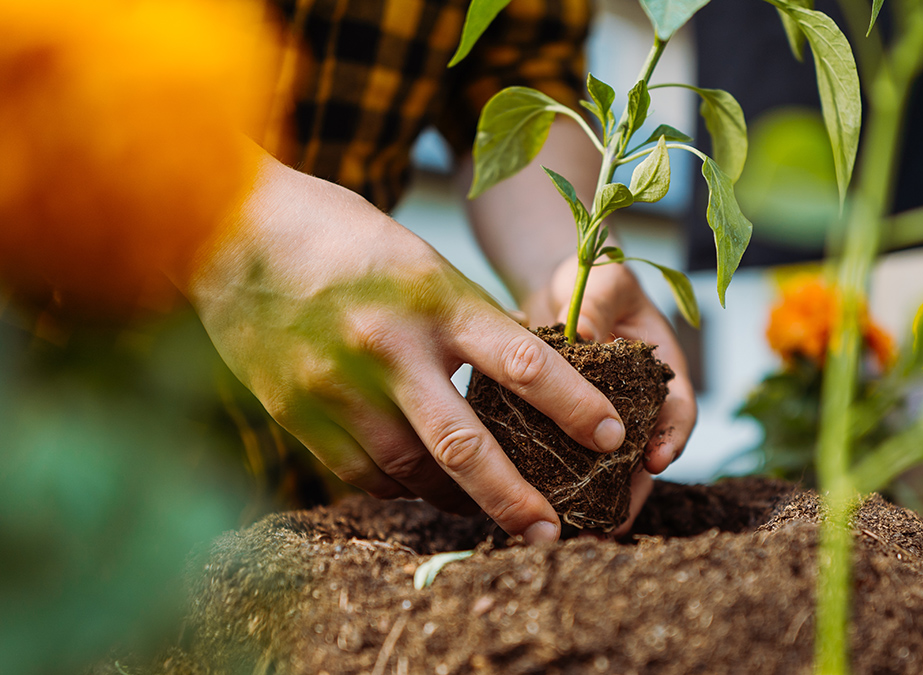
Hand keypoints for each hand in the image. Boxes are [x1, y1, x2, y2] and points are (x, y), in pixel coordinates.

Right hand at [185, 151, 627, 542]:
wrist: (232, 226)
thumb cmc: (343, 238)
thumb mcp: (421, 262)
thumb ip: (467, 323)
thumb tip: (521, 386)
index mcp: (433, 298)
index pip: (523, 361)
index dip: (574, 406)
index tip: (612, 438)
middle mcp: (387, 346)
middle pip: (464, 444)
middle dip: (514, 498)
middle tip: (552, 531)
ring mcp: (335, 384)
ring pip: (411, 471)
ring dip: (457, 500)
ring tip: (492, 511)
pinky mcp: (294, 410)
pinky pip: (359, 473)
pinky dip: (399, 486)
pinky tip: (422, 487)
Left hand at [524, 256, 697, 534]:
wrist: (561, 286)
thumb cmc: (595, 277)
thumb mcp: (604, 281)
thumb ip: (599, 305)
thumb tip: (578, 333)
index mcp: (663, 372)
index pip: (679, 412)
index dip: (672, 439)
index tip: (656, 461)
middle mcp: (639, 405)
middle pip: (644, 457)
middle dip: (631, 492)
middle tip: (613, 521)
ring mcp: (605, 421)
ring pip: (609, 470)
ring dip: (599, 502)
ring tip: (582, 533)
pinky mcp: (568, 430)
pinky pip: (570, 462)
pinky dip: (563, 487)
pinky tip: (545, 511)